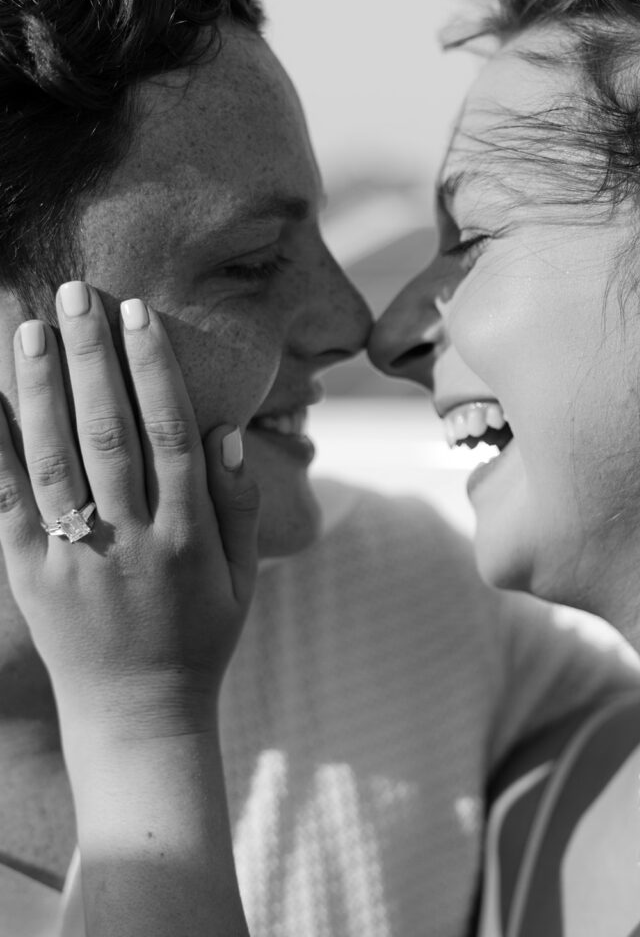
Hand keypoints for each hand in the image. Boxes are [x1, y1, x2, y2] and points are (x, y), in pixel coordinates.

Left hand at [0, 281, 258, 738]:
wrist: (138, 717)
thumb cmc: (200, 638)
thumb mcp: (244, 578)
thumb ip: (239, 504)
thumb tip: (223, 429)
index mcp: (187, 538)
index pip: (171, 435)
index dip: (153, 371)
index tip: (138, 316)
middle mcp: (131, 542)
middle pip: (109, 434)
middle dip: (93, 359)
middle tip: (77, 294)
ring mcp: (77, 560)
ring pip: (55, 461)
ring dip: (42, 389)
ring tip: (32, 327)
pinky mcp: (32, 578)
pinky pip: (7, 507)